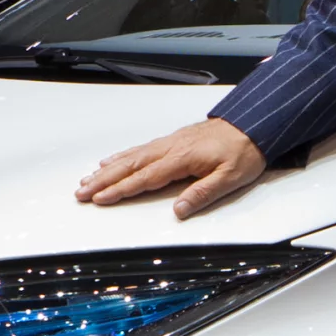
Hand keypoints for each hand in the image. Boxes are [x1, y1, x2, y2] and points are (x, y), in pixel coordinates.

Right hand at [76, 118, 265, 218]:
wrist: (253, 124)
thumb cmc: (244, 150)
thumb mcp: (230, 177)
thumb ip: (203, 193)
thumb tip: (179, 210)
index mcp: (182, 159)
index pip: (145, 178)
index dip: (121, 189)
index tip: (101, 198)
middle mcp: (171, 148)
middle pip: (130, 166)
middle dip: (103, 180)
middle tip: (81, 191)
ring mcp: (169, 143)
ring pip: (131, 156)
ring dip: (108, 169)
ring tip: (87, 179)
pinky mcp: (172, 140)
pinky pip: (140, 148)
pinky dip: (122, 155)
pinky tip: (112, 160)